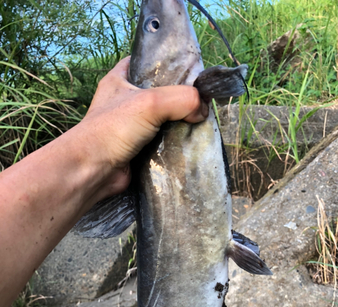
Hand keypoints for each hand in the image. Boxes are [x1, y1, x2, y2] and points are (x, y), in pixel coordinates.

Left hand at [74, 56, 208, 200]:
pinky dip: (175, 143)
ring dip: (179, 123)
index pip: (148, 63)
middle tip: (200, 102)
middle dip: (180, 98)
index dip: (169, 64)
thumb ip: (182, 99)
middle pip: (161, 93)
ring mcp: (132, 126)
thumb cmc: (112, 130)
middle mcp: (125, 101)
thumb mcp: (150, 103)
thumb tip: (202, 110)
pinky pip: (163, 142)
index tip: (191, 73)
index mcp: (120, 79)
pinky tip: (189, 144)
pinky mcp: (139, 148)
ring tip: (199, 123)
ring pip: (164, 119)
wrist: (93, 170)